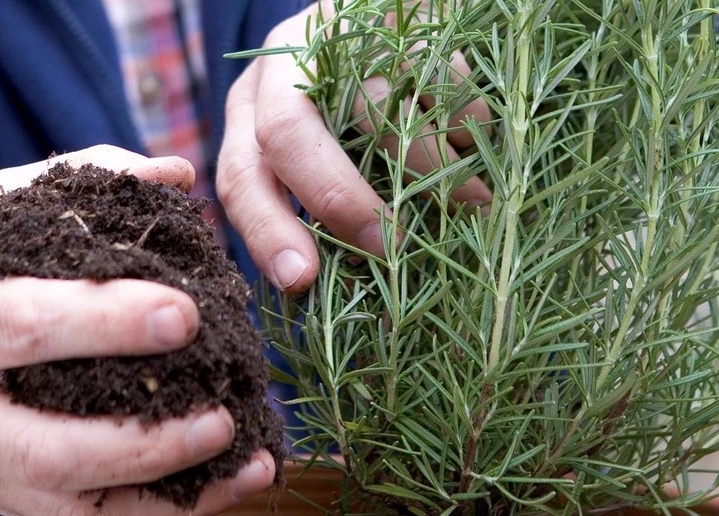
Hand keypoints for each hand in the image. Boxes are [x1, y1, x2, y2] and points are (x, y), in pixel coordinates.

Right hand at [0, 146, 276, 515]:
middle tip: (225, 398)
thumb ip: (79, 185)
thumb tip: (176, 175)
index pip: (21, 327)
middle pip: (46, 446)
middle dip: (140, 433)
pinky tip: (235, 478)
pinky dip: (174, 512)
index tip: (187, 312)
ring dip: (168, 479)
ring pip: (78, 504)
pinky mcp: (28, 512)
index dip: (105, 323)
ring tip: (239, 441)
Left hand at [217, 1, 490, 293]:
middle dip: (339, 198)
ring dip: (428, 167)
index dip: (266, 231)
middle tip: (390, 245)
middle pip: (287, 131)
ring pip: (375, 105)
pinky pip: (434, 72)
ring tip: (470, 202)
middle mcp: (282, 67)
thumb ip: (308, 209)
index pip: (240, 174)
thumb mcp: (316, 159)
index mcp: (250, 113)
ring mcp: (338, 32)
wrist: (384, 19)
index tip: (303, 280)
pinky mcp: (397, 13)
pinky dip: (465, 121)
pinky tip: (478, 147)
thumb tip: (314, 287)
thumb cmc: (351, 117)